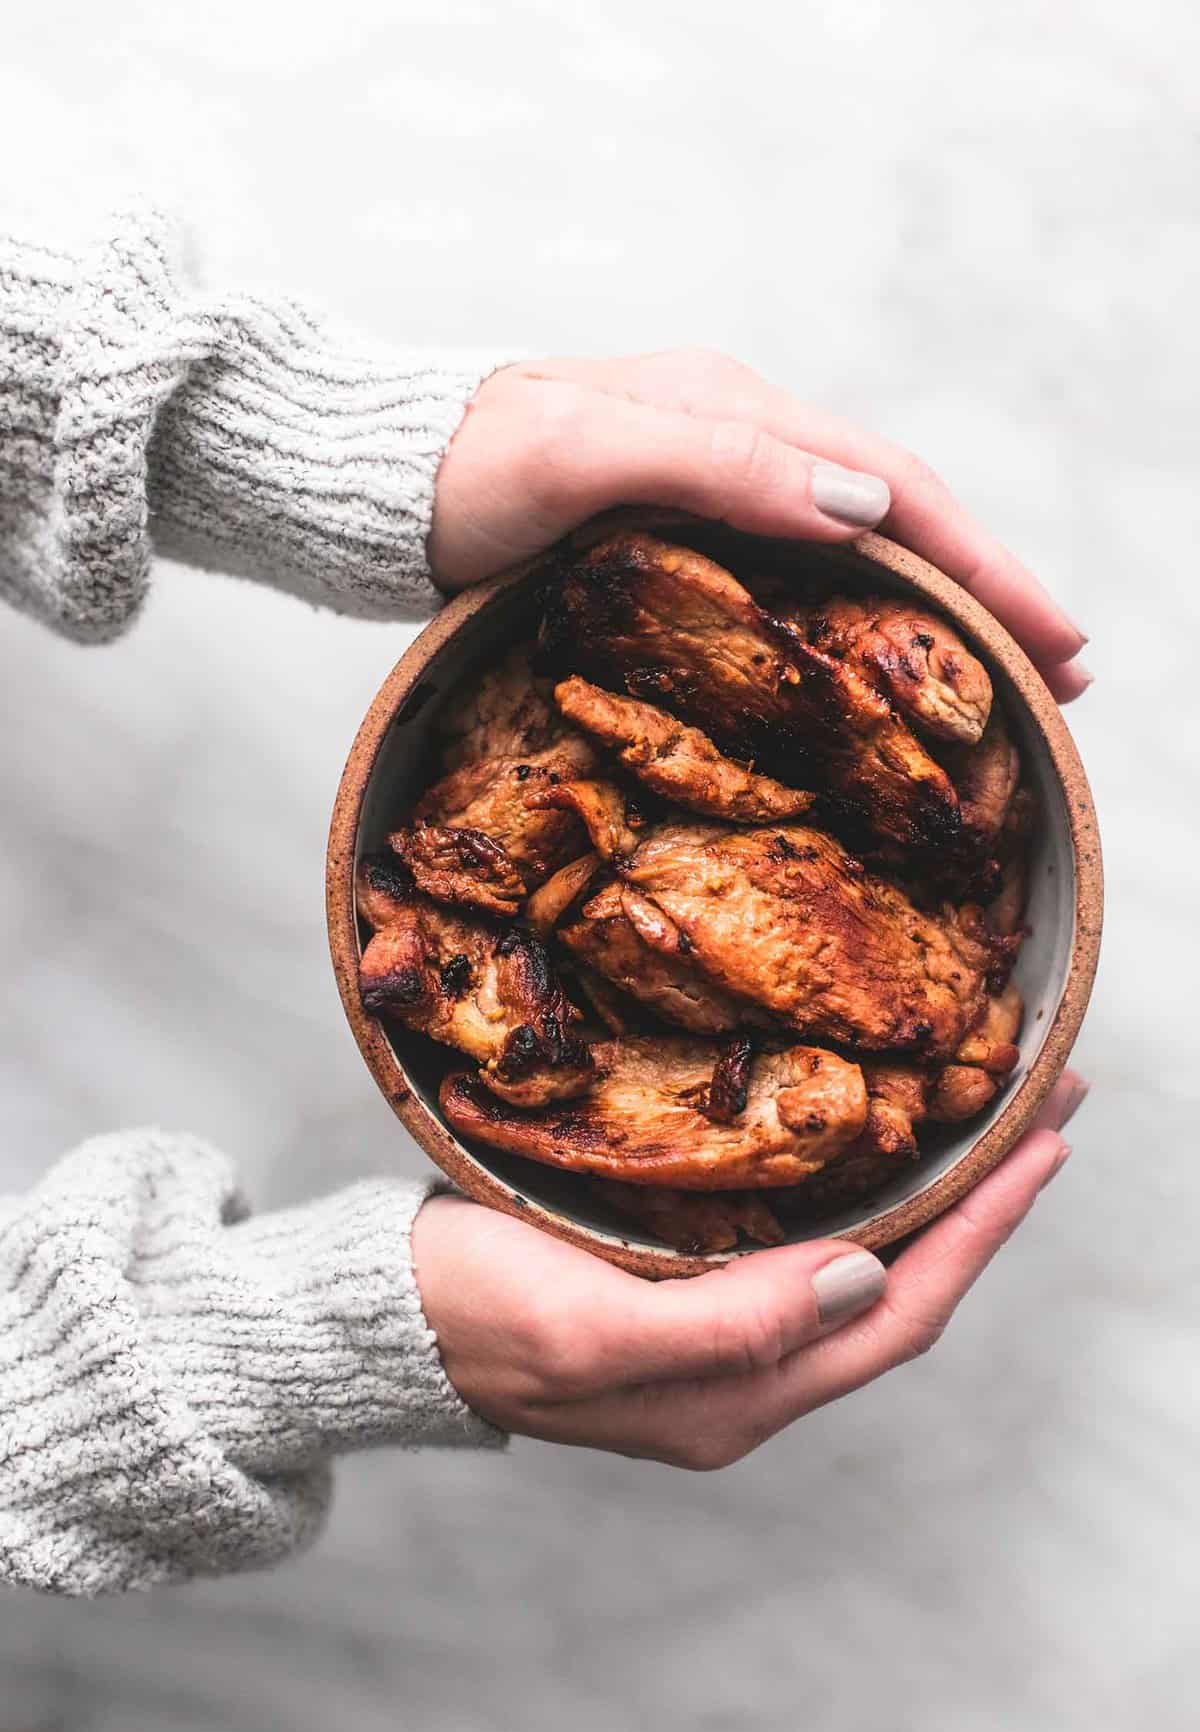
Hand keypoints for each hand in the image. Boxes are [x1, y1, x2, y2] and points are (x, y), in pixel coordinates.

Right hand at [413, 1074, 1085, 1465]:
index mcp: (734, 1398)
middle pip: (899, 1295)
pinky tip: (871, 1157)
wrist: (382, 1313)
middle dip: (980, 1210)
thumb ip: (731, 1324)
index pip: (898, 1314)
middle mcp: (744, 1381)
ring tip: (981, 1127)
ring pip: (860, 1277)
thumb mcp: (591, 1327)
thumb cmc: (471, 1311)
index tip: (1042, 1146)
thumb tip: (868, 1281)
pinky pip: (808, 1260)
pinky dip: (862, 1205)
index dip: (980, 1234)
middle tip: (1039, 1113)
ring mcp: (716, 1345)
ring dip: (931, 1205)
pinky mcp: (684, 1301)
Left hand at [429, 351, 1089, 701]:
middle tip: (1062, 673)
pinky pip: (804, 569)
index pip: (891, 488)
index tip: (1053, 635)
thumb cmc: (466, 467)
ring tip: (1005, 673)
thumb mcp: (584, 454)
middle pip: (896, 514)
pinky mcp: (684, 529)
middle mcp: (740, 441)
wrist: (383, 480)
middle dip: (986, 588)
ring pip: (858, 544)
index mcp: (734, 412)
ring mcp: (714, 484)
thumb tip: (860, 509)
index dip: (981, 563)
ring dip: (938, 605)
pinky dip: (866, 611)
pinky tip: (886, 656)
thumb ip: (714, 466)